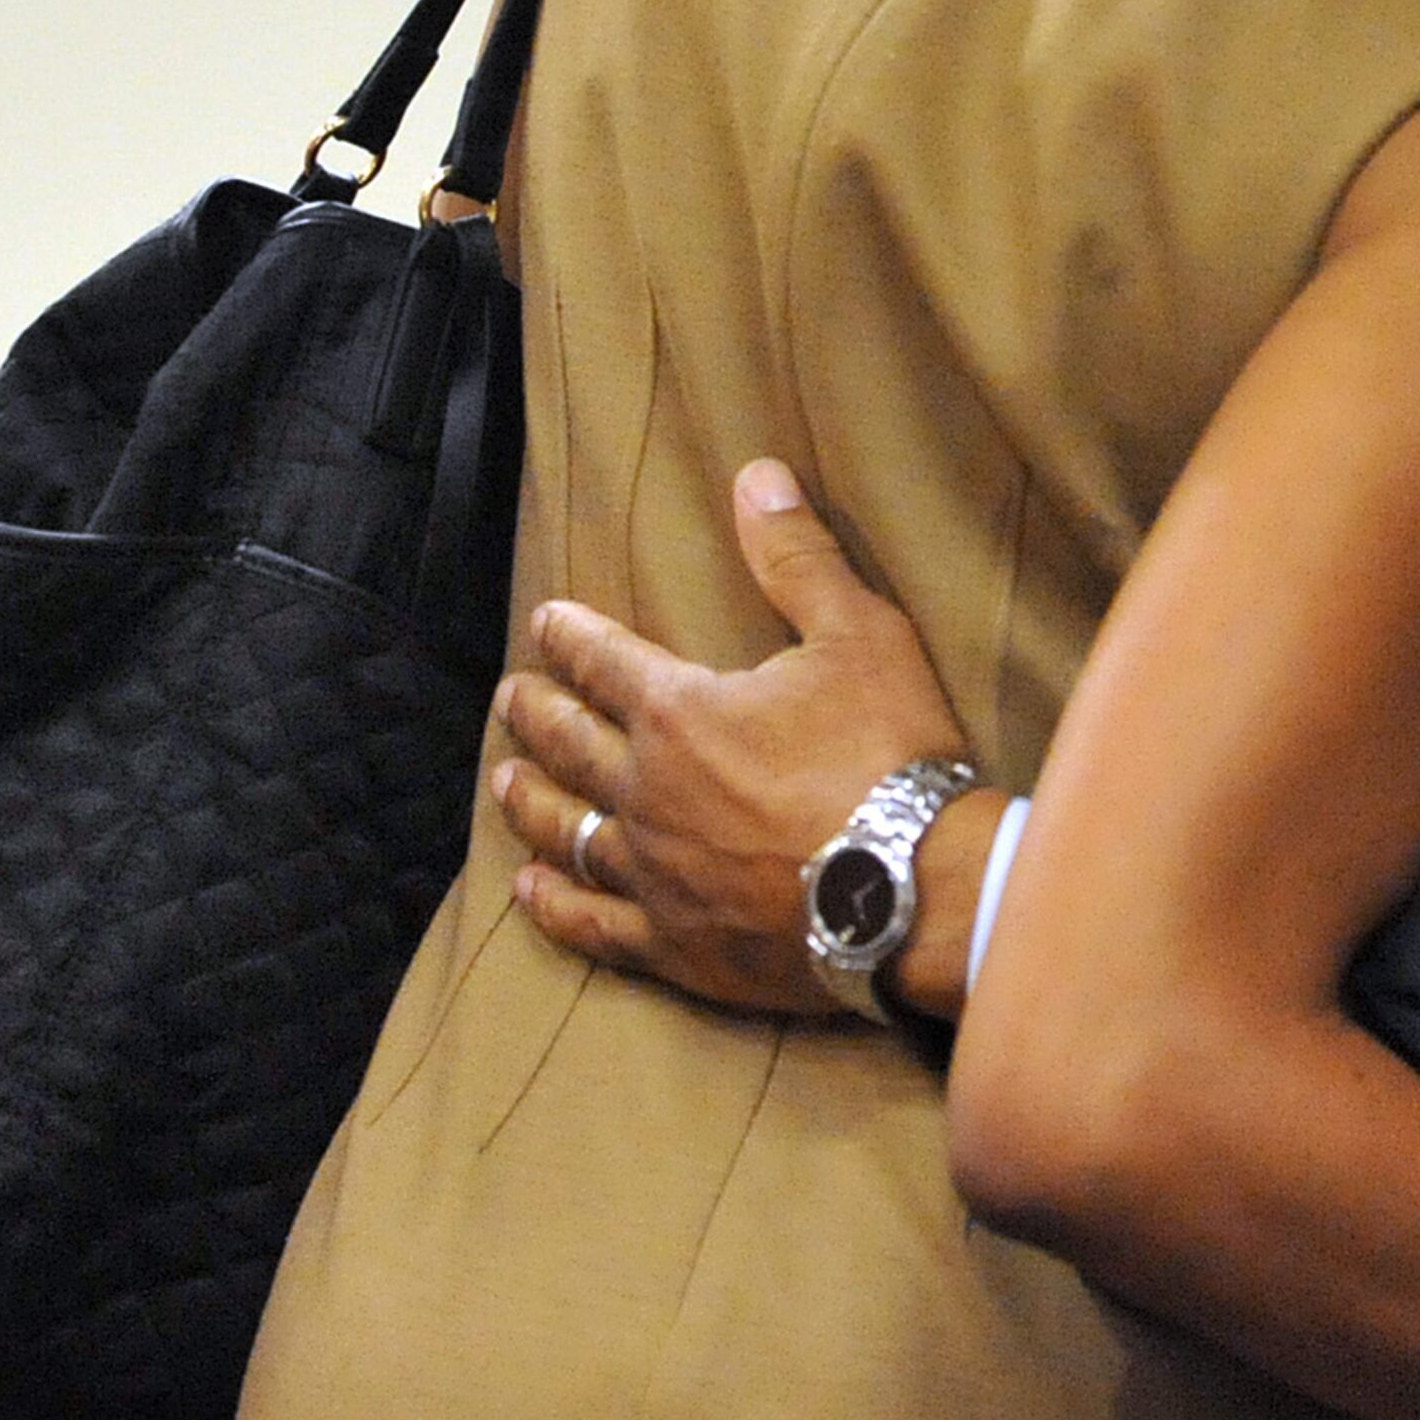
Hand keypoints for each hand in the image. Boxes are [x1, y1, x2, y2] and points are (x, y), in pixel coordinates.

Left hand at [491, 459, 997, 1018]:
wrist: (913, 889)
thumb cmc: (889, 754)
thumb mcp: (858, 634)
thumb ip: (797, 558)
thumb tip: (756, 476)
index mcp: (680, 711)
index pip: (604, 661)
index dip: (570, 637)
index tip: (545, 623)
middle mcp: (646, 790)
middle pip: (569, 744)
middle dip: (536, 712)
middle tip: (510, 696)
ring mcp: (654, 872)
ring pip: (566, 830)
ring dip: (531, 801)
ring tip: (505, 782)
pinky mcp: (674, 943)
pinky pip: (593, 922)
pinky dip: (555, 903)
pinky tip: (532, 890)